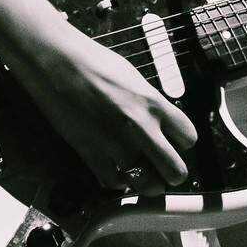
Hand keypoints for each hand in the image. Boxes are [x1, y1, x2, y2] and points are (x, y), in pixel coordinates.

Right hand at [8, 5, 198, 192]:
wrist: (57, 62)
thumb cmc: (92, 62)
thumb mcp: (133, 78)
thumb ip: (149, 103)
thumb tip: (157, 120)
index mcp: (153, 103)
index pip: (189, 138)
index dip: (182, 144)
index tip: (173, 144)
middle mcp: (140, 127)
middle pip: (175, 170)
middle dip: (171, 173)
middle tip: (162, 169)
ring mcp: (115, 144)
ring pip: (146, 185)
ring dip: (146, 184)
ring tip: (141, 176)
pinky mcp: (91, 154)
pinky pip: (113, 183)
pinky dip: (117, 182)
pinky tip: (116, 172)